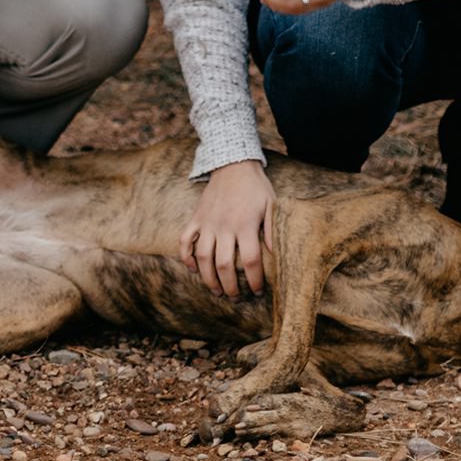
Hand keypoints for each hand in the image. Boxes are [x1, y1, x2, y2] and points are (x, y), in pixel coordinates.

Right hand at [180, 160, 274, 298]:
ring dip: (208, 279)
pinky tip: (192, 269)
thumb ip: (274, 231)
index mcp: (245, 224)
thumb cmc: (255, 186)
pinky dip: (186, 256)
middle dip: (230, 287)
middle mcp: (224, 225)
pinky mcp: (196, 217)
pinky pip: (185, 240)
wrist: (232, 162)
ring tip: (217, 291)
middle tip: (236, 298)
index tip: (258, 292)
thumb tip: (276, 256)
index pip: (250, 261)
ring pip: (203, 258)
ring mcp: (207, 222)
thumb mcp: (271, 205)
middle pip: (224, 265)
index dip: (254, 281)